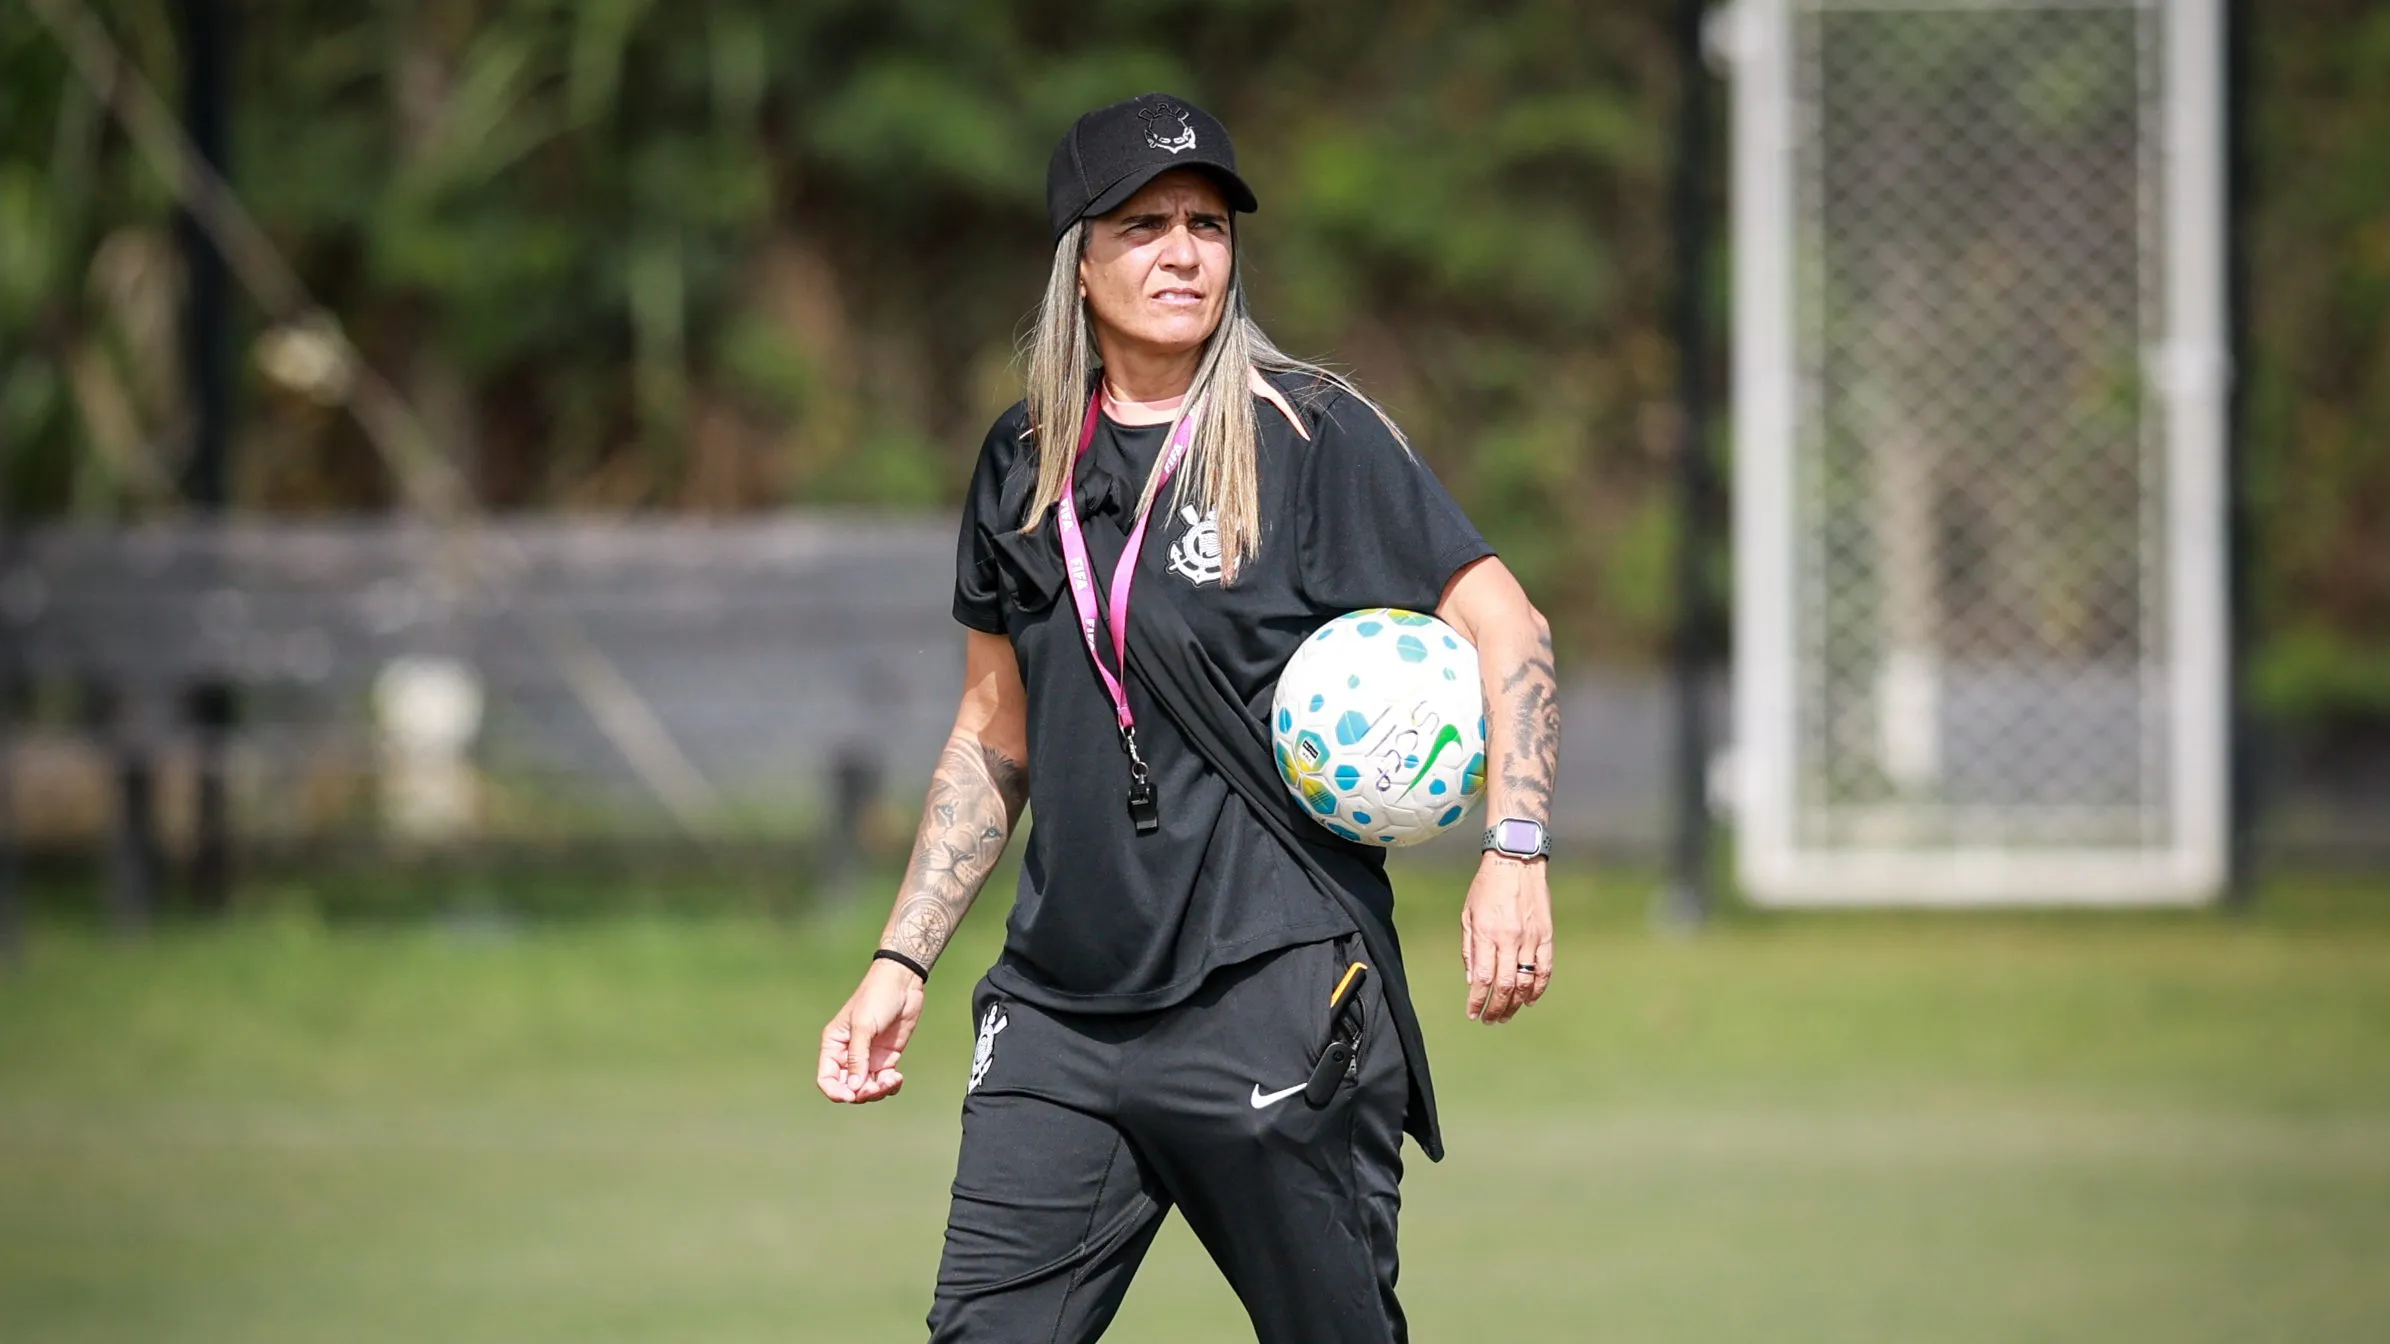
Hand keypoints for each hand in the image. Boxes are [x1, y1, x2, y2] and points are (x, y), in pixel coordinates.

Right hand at [817, 959, 926, 1102]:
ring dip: (877, 1091)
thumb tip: (853, 1088)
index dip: (836, 1092)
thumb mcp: (864, 1025)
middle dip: (861, 1093)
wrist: (903, 982)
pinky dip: (890, 1086)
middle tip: (877, 1086)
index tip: (851, 1095)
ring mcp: (869, 1057)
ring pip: (867, 1088)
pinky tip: (898, 1079)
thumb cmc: (877, 997)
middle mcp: (848, 1054)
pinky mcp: (887, 1057)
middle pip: (848, 1088)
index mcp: (834, 1044)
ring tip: (892, 1080)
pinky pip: (884, 1082)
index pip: (827, 1078)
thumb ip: (858, 1057)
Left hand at [1461, 853, 1553, 1023]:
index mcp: (1487, 933)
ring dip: (1515, 1003)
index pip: (1483, 978)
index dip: (1478, 1001)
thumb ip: (1470, 949)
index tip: (1473, 1014)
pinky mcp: (1546, 935)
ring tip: (1506, 1014)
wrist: (1516, 861)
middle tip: (1490, 1020)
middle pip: (1505, 985)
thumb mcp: (1468, 915)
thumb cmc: (1487, 887)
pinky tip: (1529, 999)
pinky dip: (1538, 988)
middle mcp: (1510, 938)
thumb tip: (1473, 981)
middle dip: (1496, 1008)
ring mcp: (1531, 938)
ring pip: (1525, 982)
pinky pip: (1544, 969)